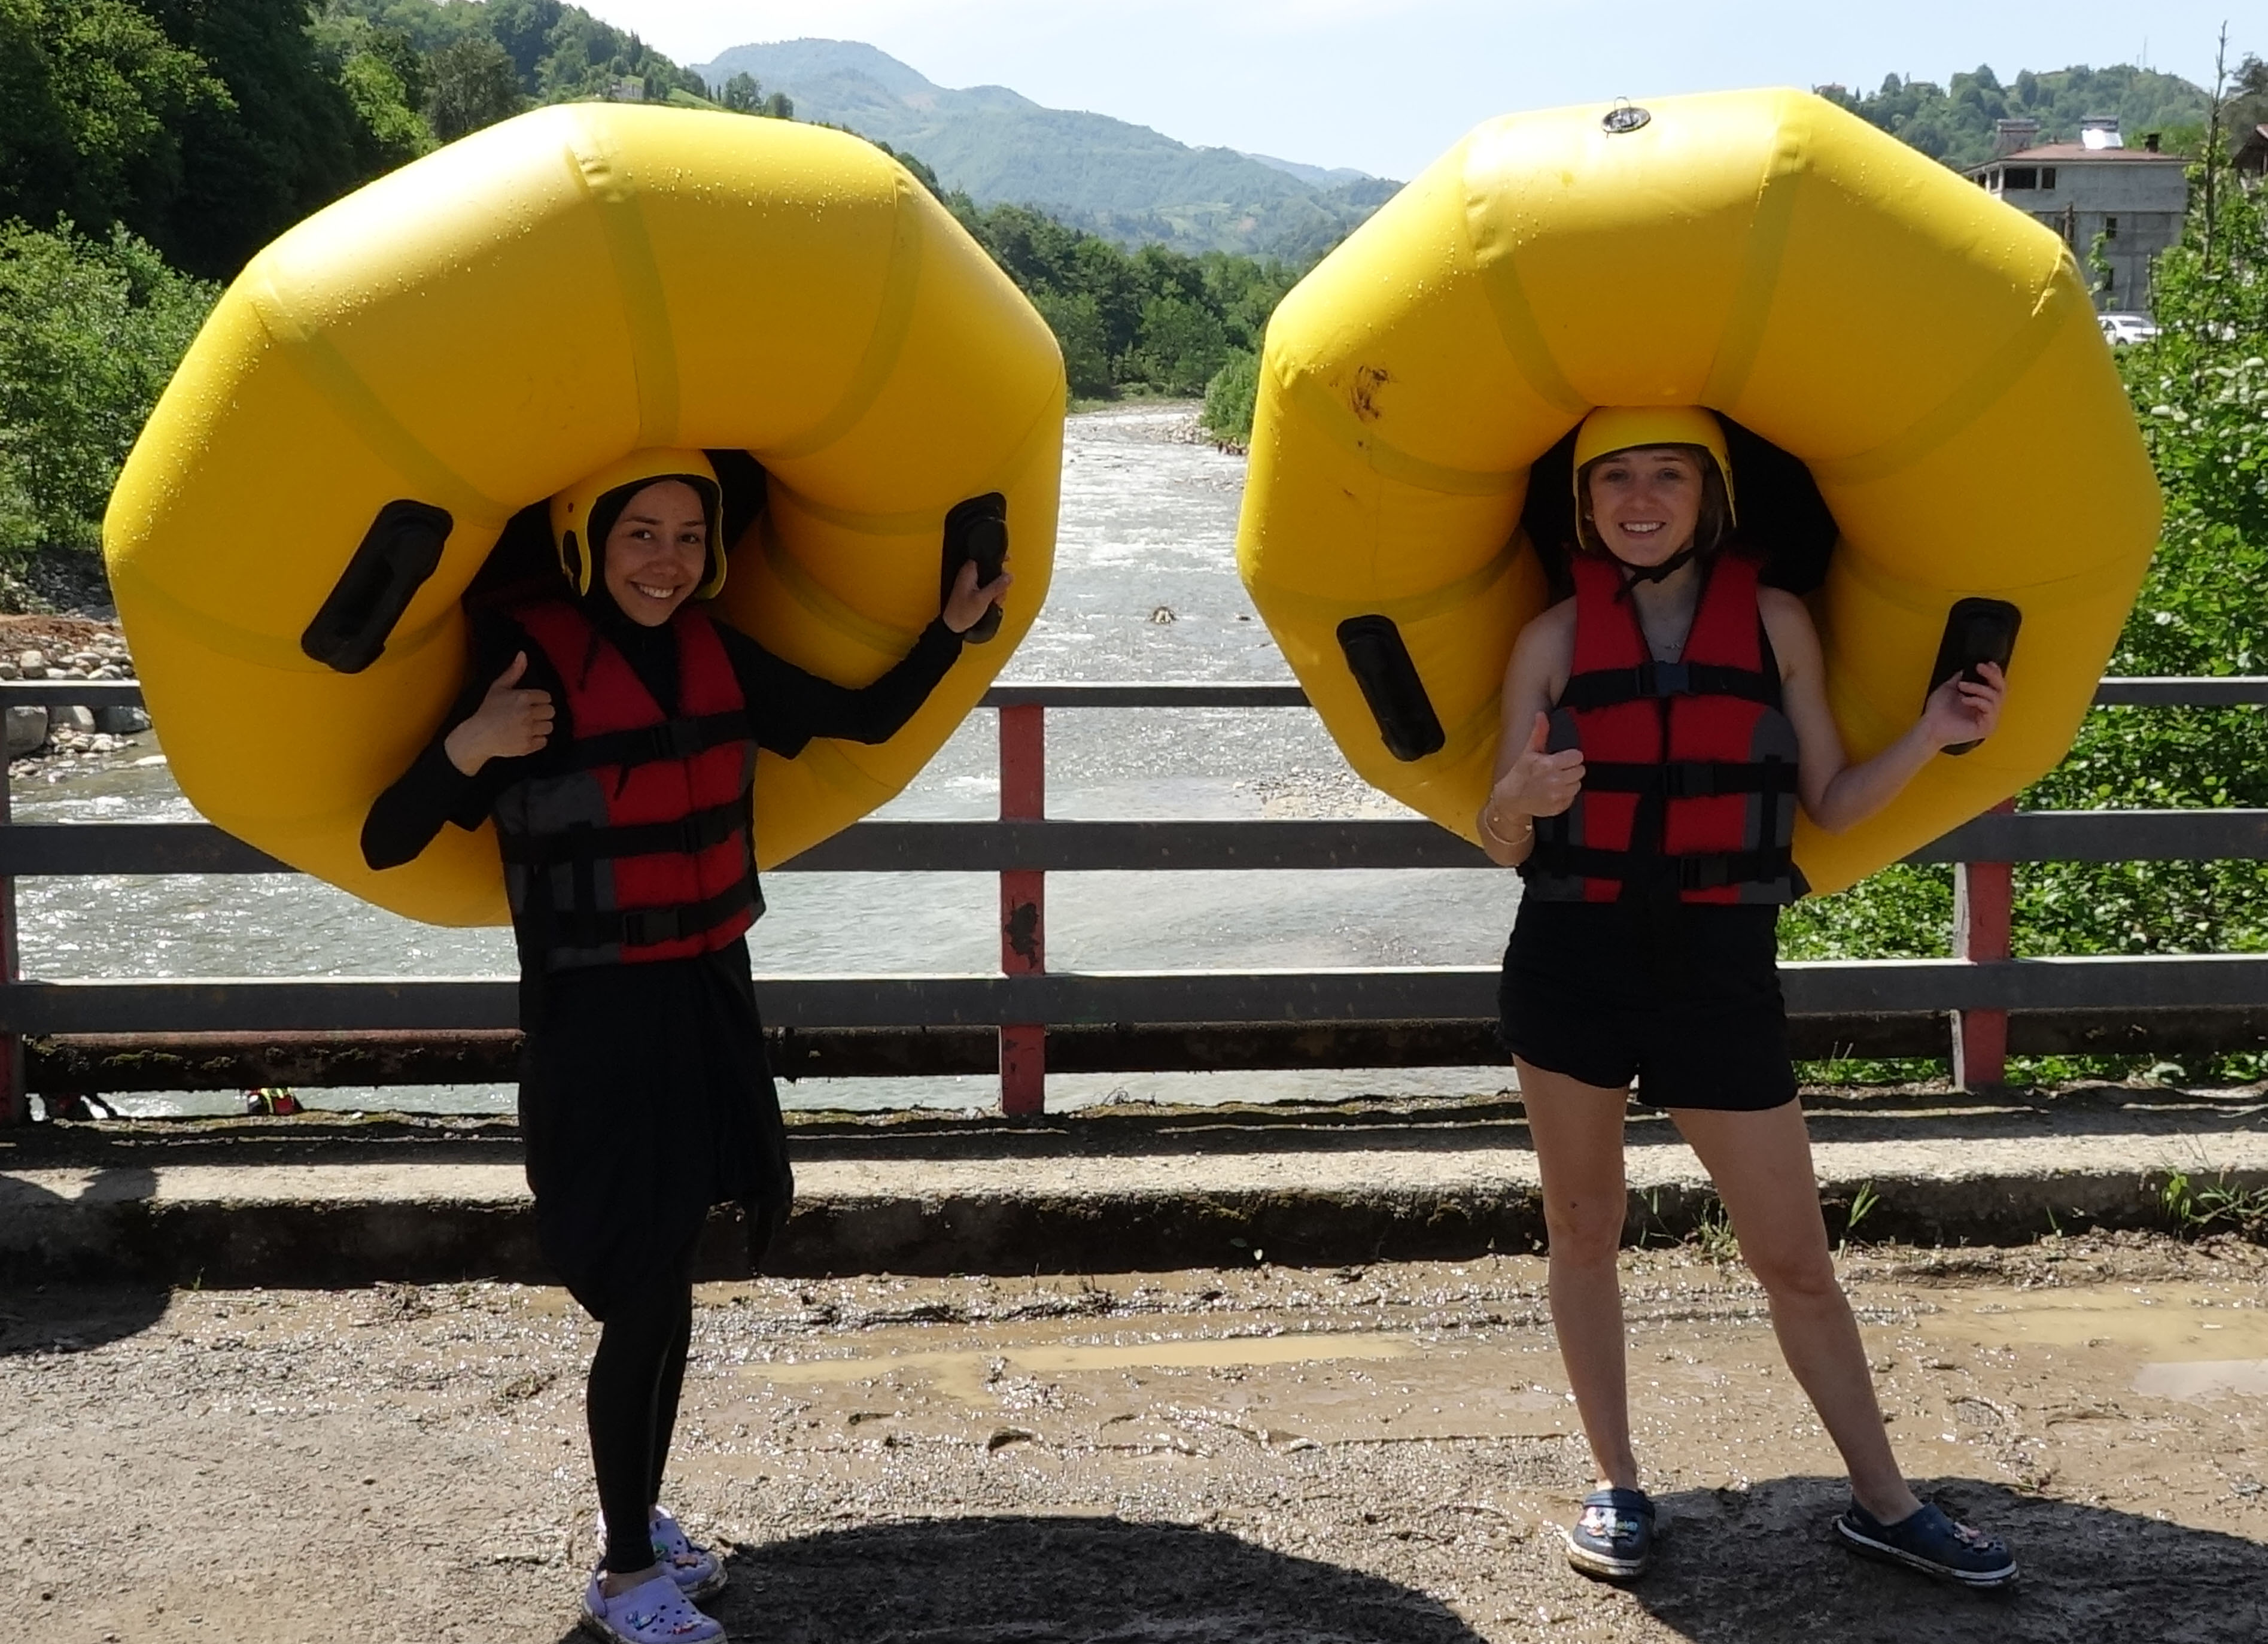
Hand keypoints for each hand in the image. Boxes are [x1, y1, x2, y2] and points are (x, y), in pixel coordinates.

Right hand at [444, 652, 553, 774]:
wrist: (478, 735)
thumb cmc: (488, 710)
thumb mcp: (499, 687)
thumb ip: (514, 671)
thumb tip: (523, 654)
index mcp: (523, 698)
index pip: (546, 697)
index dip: (539, 701)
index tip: (529, 704)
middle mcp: (528, 714)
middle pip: (551, 711)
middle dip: (542, 713)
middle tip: (530, 715)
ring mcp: (528, 731)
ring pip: (549, 726)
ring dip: (541, 726)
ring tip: (528, 726)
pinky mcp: (528, 746)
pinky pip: (544, 741)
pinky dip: (537, 740)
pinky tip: (526, 736)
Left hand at [943, 557, 1012, 633]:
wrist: (953, 625)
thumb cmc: (962, 612)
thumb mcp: (983, 599)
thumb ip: (997, 586)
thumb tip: (1008, 576)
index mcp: (969, 571)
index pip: (985, 557)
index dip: (997, 559)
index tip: (1007, 560)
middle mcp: (970, 574)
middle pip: (992, 570)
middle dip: (1000, 582)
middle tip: (998, 594)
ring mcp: (972, 582)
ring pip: (992, 580)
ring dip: (997, 591)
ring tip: (994, 601)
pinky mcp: (974, 590)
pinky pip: (988, 587)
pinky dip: (992, 594)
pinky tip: (992, 602)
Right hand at [1488, 711, 1584, 820]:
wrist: (1511, 799)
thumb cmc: (1520, 774)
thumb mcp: (1528, 751)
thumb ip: (1539, 732)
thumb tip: (1541, 715)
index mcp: (1549, 764)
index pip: (1577, 757)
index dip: (1571, 757)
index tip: (1564, 758)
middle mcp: (1555, 781)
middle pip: (1580, 771)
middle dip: (1572, 769)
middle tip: (1560, 770)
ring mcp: (1557, 796)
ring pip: (1578, 785)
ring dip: (1570, 782)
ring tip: (1557, 781)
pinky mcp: (1559, 807)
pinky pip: (1572, 798)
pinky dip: (1565, 795)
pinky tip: (1554, 791)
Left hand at [1921, 660, 2005, 750]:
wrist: (1929, 726)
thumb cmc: (1937, 711)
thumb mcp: (1950, 688)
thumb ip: (1961, 678)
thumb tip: (1967, 668)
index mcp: (1982, 701)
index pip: (1997, 685)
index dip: (1995, 673)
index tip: (1987, 663)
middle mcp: (1988, 710)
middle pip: (2001, 689)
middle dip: (1991, 675)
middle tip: (1980, 668)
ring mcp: (1989, 719)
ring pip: (1995, 697)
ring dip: (1977, 688)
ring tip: (1962, 686)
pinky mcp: (1986, 728)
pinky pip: (1989, 709)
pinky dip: (1977, 701)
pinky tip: (1964, 700)